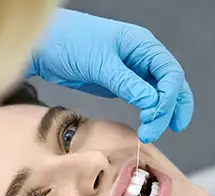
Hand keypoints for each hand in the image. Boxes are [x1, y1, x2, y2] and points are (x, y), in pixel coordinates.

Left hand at [28, 9, 193, 142]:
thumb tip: (153, 103)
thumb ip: (127, 83)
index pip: (170, 72)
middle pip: (170, 84)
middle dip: (169, 109)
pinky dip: (147, 112)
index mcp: (142, 44)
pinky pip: (143, 98)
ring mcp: (132, 70)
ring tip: (151, 133)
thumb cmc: (69, 42)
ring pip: (159, 94)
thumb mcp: (100, 64)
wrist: (43, 46)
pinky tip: (146, 125)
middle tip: (154, 132)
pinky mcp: (120, 83)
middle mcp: (142, 56)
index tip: (155, 117)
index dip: (168, 97)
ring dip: (160, 114)